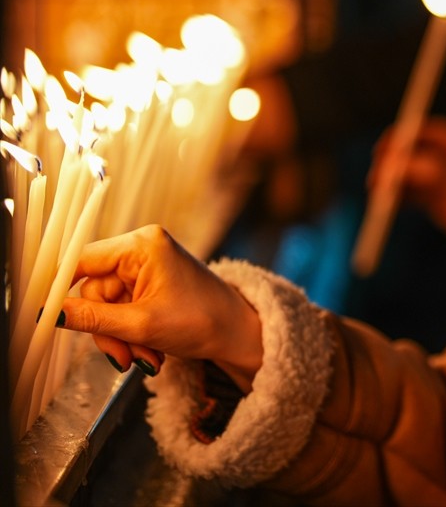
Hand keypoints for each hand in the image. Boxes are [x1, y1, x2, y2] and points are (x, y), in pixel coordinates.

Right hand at [63, 225, 263, 391]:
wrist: (239, 334)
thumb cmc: (202, 321)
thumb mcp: (140, 324)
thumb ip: (91, 318)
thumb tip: (50, 313)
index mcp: (141, 245)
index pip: (81, 261)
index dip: (60, 289)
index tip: (47, 316)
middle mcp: (142, 249)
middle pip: (94, 291)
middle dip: (107, 330)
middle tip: (124, 357)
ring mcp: (148, 267)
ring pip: (107, 307)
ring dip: (121, 338)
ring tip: (145, 358)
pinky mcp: (152, 284)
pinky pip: (124, 310)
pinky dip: (132, 334)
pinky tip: (150, 351)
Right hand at [368, 116, 445, 255]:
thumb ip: (436, 172)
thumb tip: (401, 162)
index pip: (422, 130)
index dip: (400, 138)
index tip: (384, 150)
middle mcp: (445, 155)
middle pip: (408, 151)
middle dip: (390, 163)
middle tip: (377, 178)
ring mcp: (437, 175)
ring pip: (403, 173)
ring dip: (388, 182)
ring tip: (378, 196)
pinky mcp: (430, 197)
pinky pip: (405, 193)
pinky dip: (393, 199)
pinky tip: (386, 208)